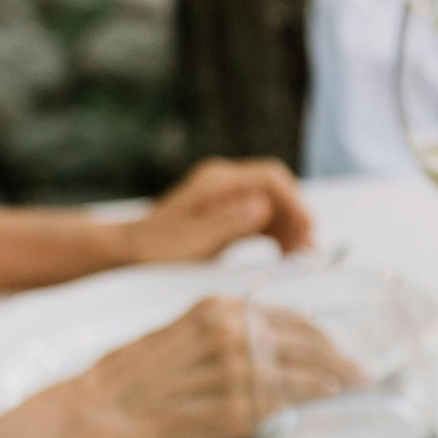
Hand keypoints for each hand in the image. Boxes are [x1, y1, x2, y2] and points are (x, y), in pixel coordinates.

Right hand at [71, 297, 360, 437]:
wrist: (103, 411)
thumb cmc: (134, 377)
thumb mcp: (181, 332)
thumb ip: (224, 330)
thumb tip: (264, 337)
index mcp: (218, 309)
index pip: (290, 318)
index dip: (321, 336)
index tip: (336, 347)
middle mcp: (233, 333)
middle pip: (309, 343)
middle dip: (340, 359)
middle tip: (361, 372)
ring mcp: (238, 372)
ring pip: (307, 373)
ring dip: (337, 382)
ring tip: (356, 389)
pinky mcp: (238, 408)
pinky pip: (290, 404)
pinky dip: (315, 404)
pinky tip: (328, 406)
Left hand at [110, 158, 315, 266]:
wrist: (129, 250)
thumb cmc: (156, 248)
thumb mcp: (193, 241)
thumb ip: (228, 222)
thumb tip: (263, 206)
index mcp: (218, 182)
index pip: (270, 179)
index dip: (295, 203)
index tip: (308, 229)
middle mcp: (225, 183)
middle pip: (277, 191)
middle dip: (297, 218)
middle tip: (308, 249)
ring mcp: (226, 197)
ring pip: (273, 206)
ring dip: (290, 229)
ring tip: (300, 257)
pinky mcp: (227, 213)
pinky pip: (261, 218)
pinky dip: (277, 235)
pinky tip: (284, 255)